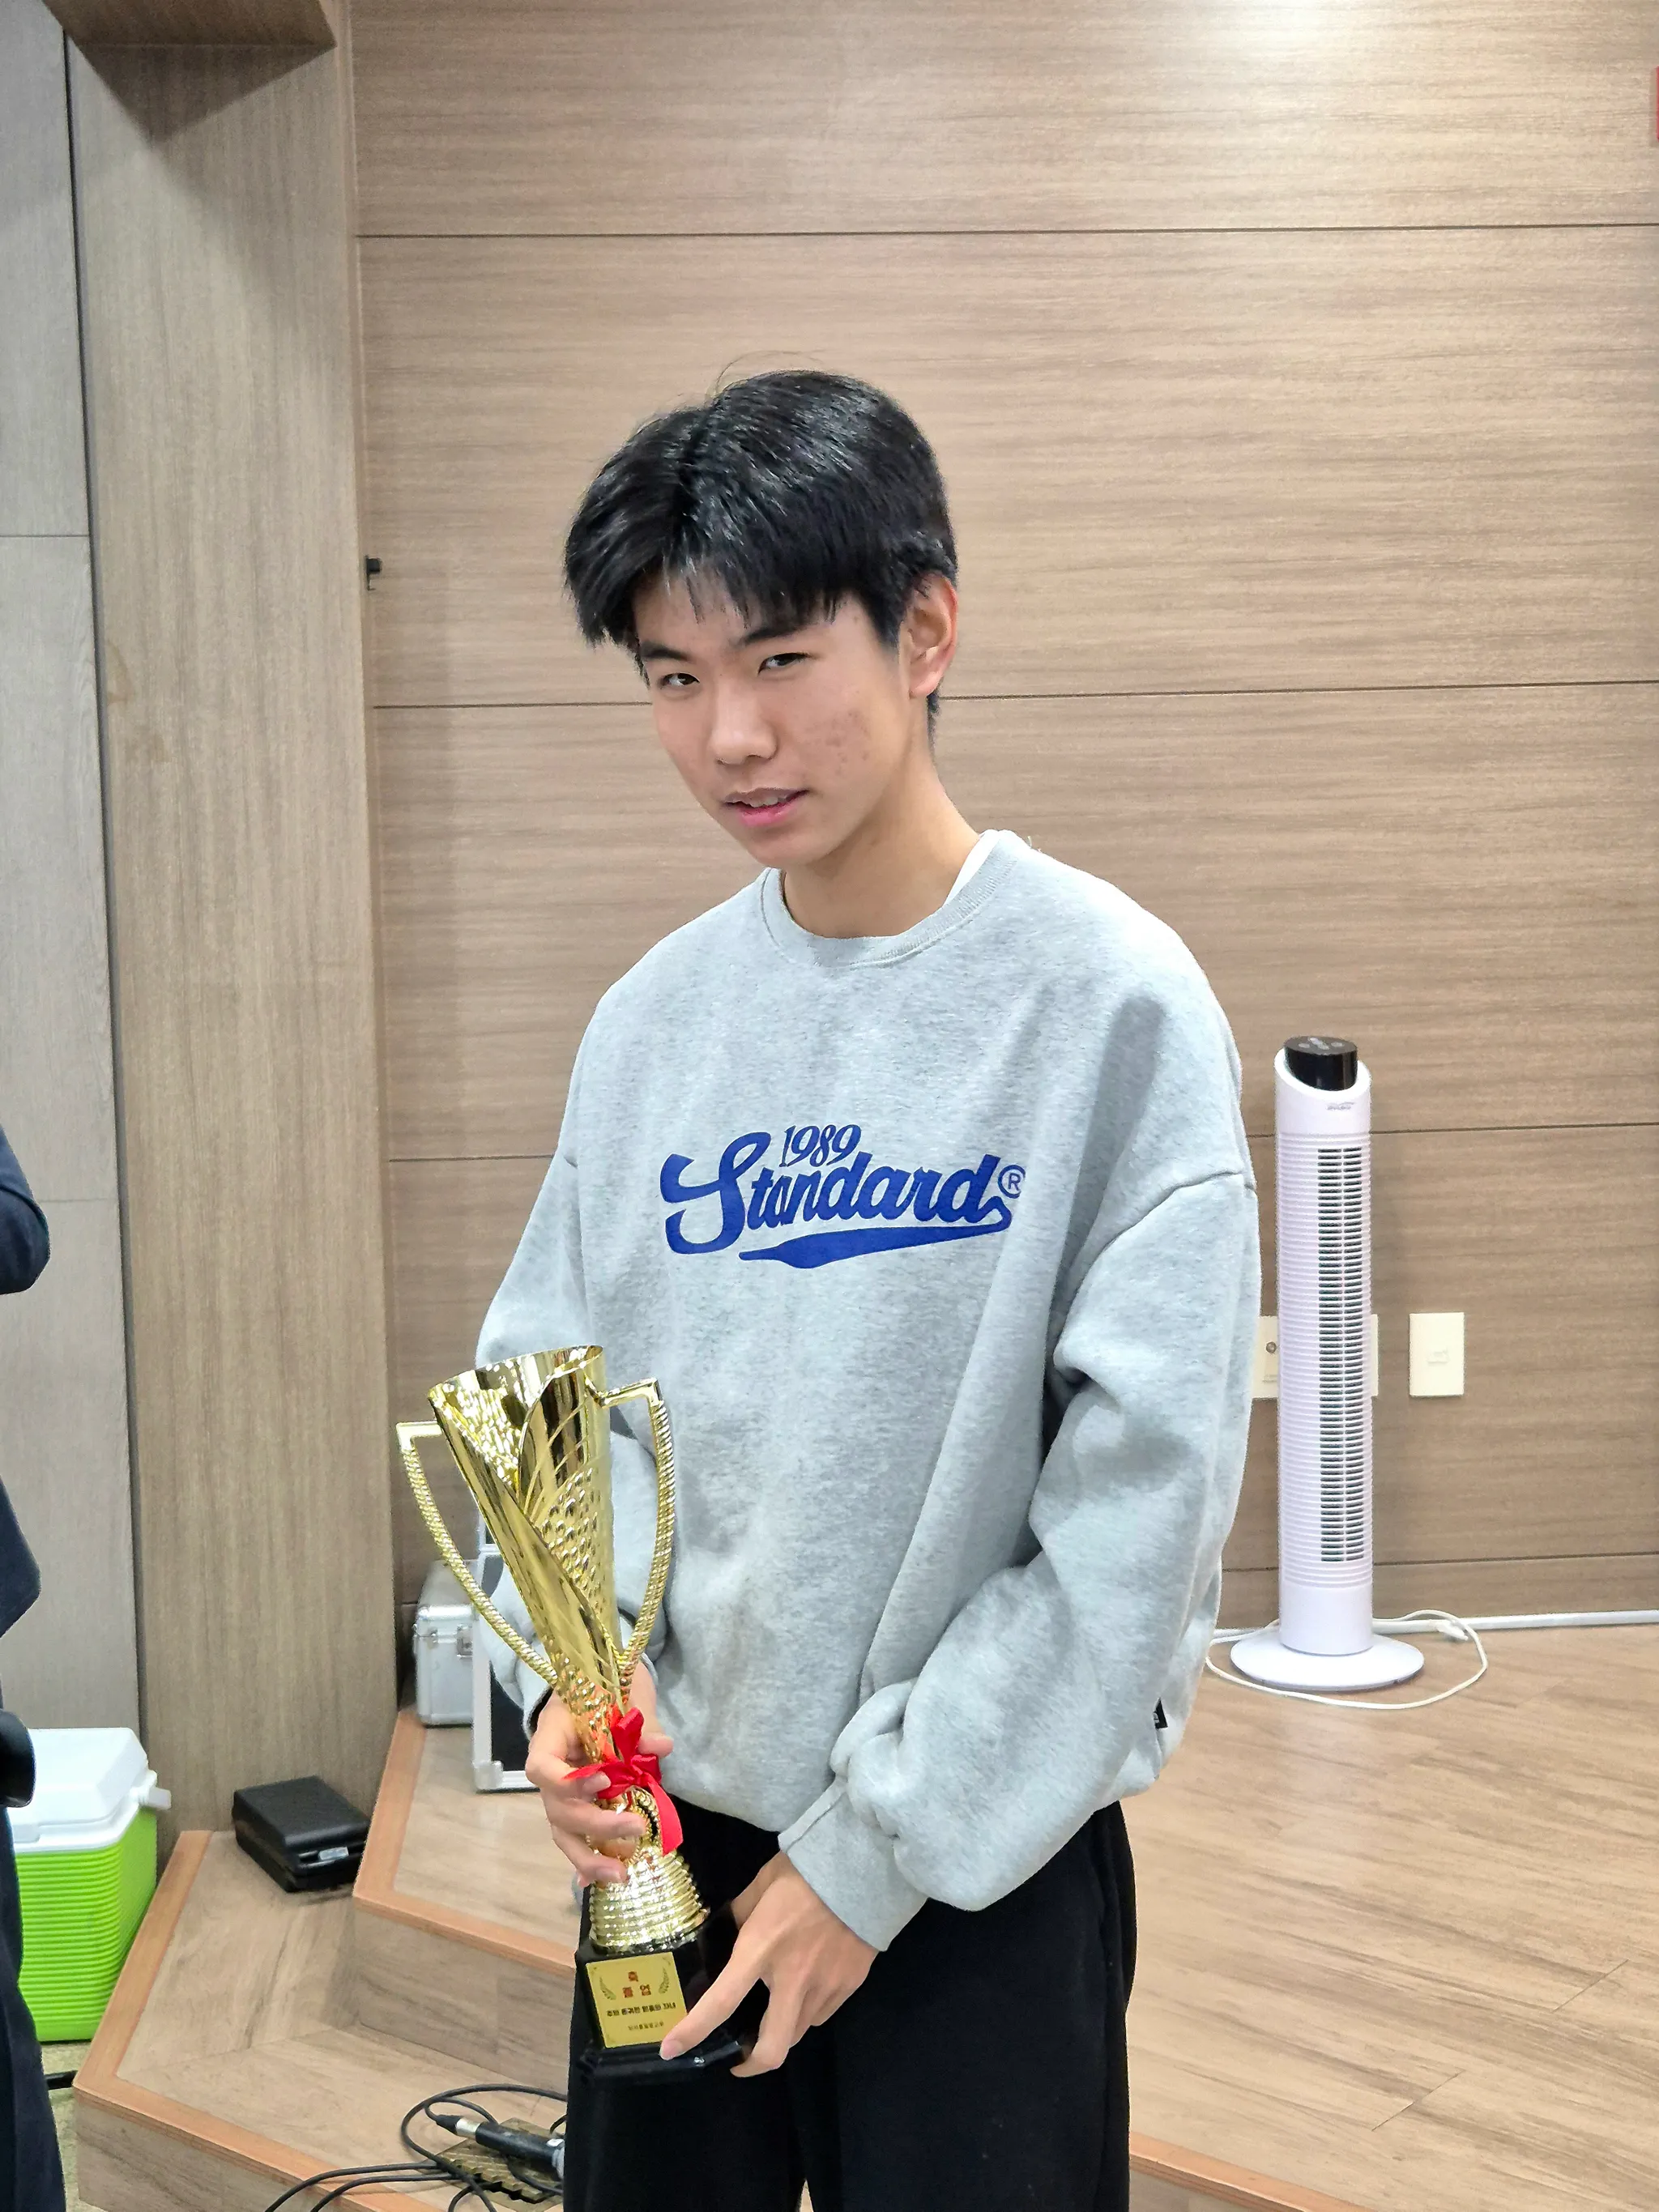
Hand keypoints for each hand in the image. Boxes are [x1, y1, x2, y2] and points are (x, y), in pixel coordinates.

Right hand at [523, 1670, 670, 1888]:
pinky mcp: (578, 1804)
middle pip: (558, 1808)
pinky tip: (603, 1883)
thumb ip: (642, 1721)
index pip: (541, 1765)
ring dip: (588, 1857)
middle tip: (636, 1828)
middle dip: (594, 1825)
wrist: (602, 1682)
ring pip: (563, 1831)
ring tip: (620, 1877)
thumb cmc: (608, 1683)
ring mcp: (561, 1790)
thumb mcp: (627, 1692)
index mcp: (552, 1733)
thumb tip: (662, 1748)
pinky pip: (576, 1835)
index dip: (569, 1782)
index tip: (605, 1782)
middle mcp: (551, 1767)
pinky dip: (588, 1859)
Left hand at [658, 1854, 876, 2074]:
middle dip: (751, 2064)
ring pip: (798, 2033)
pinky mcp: (850, 1985)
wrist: (865, 1866)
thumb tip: (724, 1932)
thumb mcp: (762, 1885)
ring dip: (781, 2031)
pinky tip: (806, 1988)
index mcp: (761, 1949)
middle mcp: (793, 1978)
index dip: (693, 2031)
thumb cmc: (806, 1871)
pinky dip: (808, 2011)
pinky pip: (822, 2013)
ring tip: (774, 2010)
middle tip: (738, 2057)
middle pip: (772, 2050)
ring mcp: (826, 1986)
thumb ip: (740, 1915)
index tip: (672, 2050)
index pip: (721, 2001)